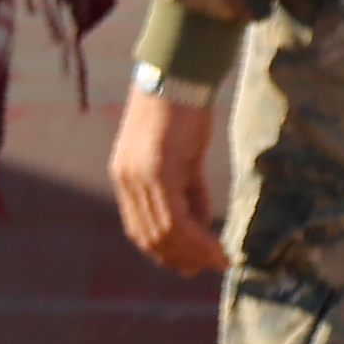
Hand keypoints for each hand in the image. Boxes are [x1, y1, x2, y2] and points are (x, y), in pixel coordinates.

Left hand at [110, 84, 225, 275]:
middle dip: (179, 257)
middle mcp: (126, 179)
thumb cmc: (183, 112)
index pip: (139, 226)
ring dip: (192, 252)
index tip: (191, 263)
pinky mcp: (157, 170)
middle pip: (149, 234)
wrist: (179, 75)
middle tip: (207, 267)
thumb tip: (199, 226)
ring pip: (164, 231)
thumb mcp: (183, 158)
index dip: (165, 250)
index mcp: (125, 175)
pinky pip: (175, 217)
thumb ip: (187, 191)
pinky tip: (216, 247)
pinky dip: (197, 238)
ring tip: (217, 261)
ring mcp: (139, 176)